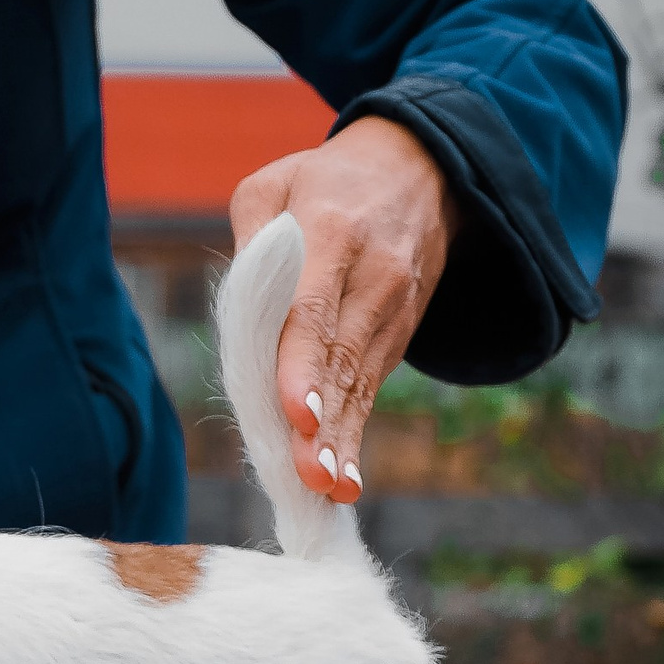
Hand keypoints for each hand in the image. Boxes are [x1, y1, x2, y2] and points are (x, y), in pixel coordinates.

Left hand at [229, 114, 458, 505]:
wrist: (422, 172)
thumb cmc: (326, 181)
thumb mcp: (276, 182)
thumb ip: (252, 237)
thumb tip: (240, 302)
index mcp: (332, 233)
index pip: (313, 309)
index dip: (303, 365)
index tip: (295, 412)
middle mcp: (370, 278)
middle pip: (341, 359)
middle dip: (325, 422)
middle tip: (311, 476)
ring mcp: (390, 311)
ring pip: (360, 383)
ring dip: (342, 441)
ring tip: (327, 491)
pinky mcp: (395, 336)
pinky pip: (370, 390)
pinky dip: (355, 434)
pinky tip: (344, 481)